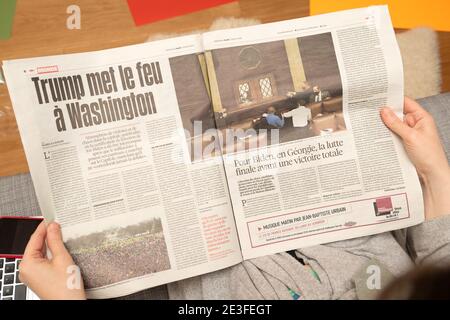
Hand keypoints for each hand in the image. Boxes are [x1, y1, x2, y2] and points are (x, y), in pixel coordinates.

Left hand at [20, 221, 85, 299]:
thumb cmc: (66, 288)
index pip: (34, 239)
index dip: (44, 227)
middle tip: (59, 225)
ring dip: (50, 245)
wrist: (71, 305)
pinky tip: (60, 250)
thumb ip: (56, 240)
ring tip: (62, 236)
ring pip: (40, 253)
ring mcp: (32, 275)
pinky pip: (43, 261)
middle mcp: (26, 270)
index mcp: (28, 264)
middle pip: (36, 246)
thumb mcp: (62, 258)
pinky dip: (51, 254)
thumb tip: (53, 227)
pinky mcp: (39, 278)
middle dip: (48, 236)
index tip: (51, 218)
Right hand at [380, 97, 449, 218]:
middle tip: (370, 111)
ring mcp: (409, 134)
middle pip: (397, 114)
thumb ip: (396, 123)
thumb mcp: (411, 136)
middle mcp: (415, 124)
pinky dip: (385, 136)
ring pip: (393, 126)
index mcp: (421, 118)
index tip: (379, 97)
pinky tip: (376, 135)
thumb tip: (384, 110)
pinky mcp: (403, 143)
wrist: (432, 175)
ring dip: (384, 126)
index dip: (393, 99)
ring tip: (370, 123)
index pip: (406, 103)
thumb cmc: (429, 155)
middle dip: (385, 113)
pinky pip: (392, 136)